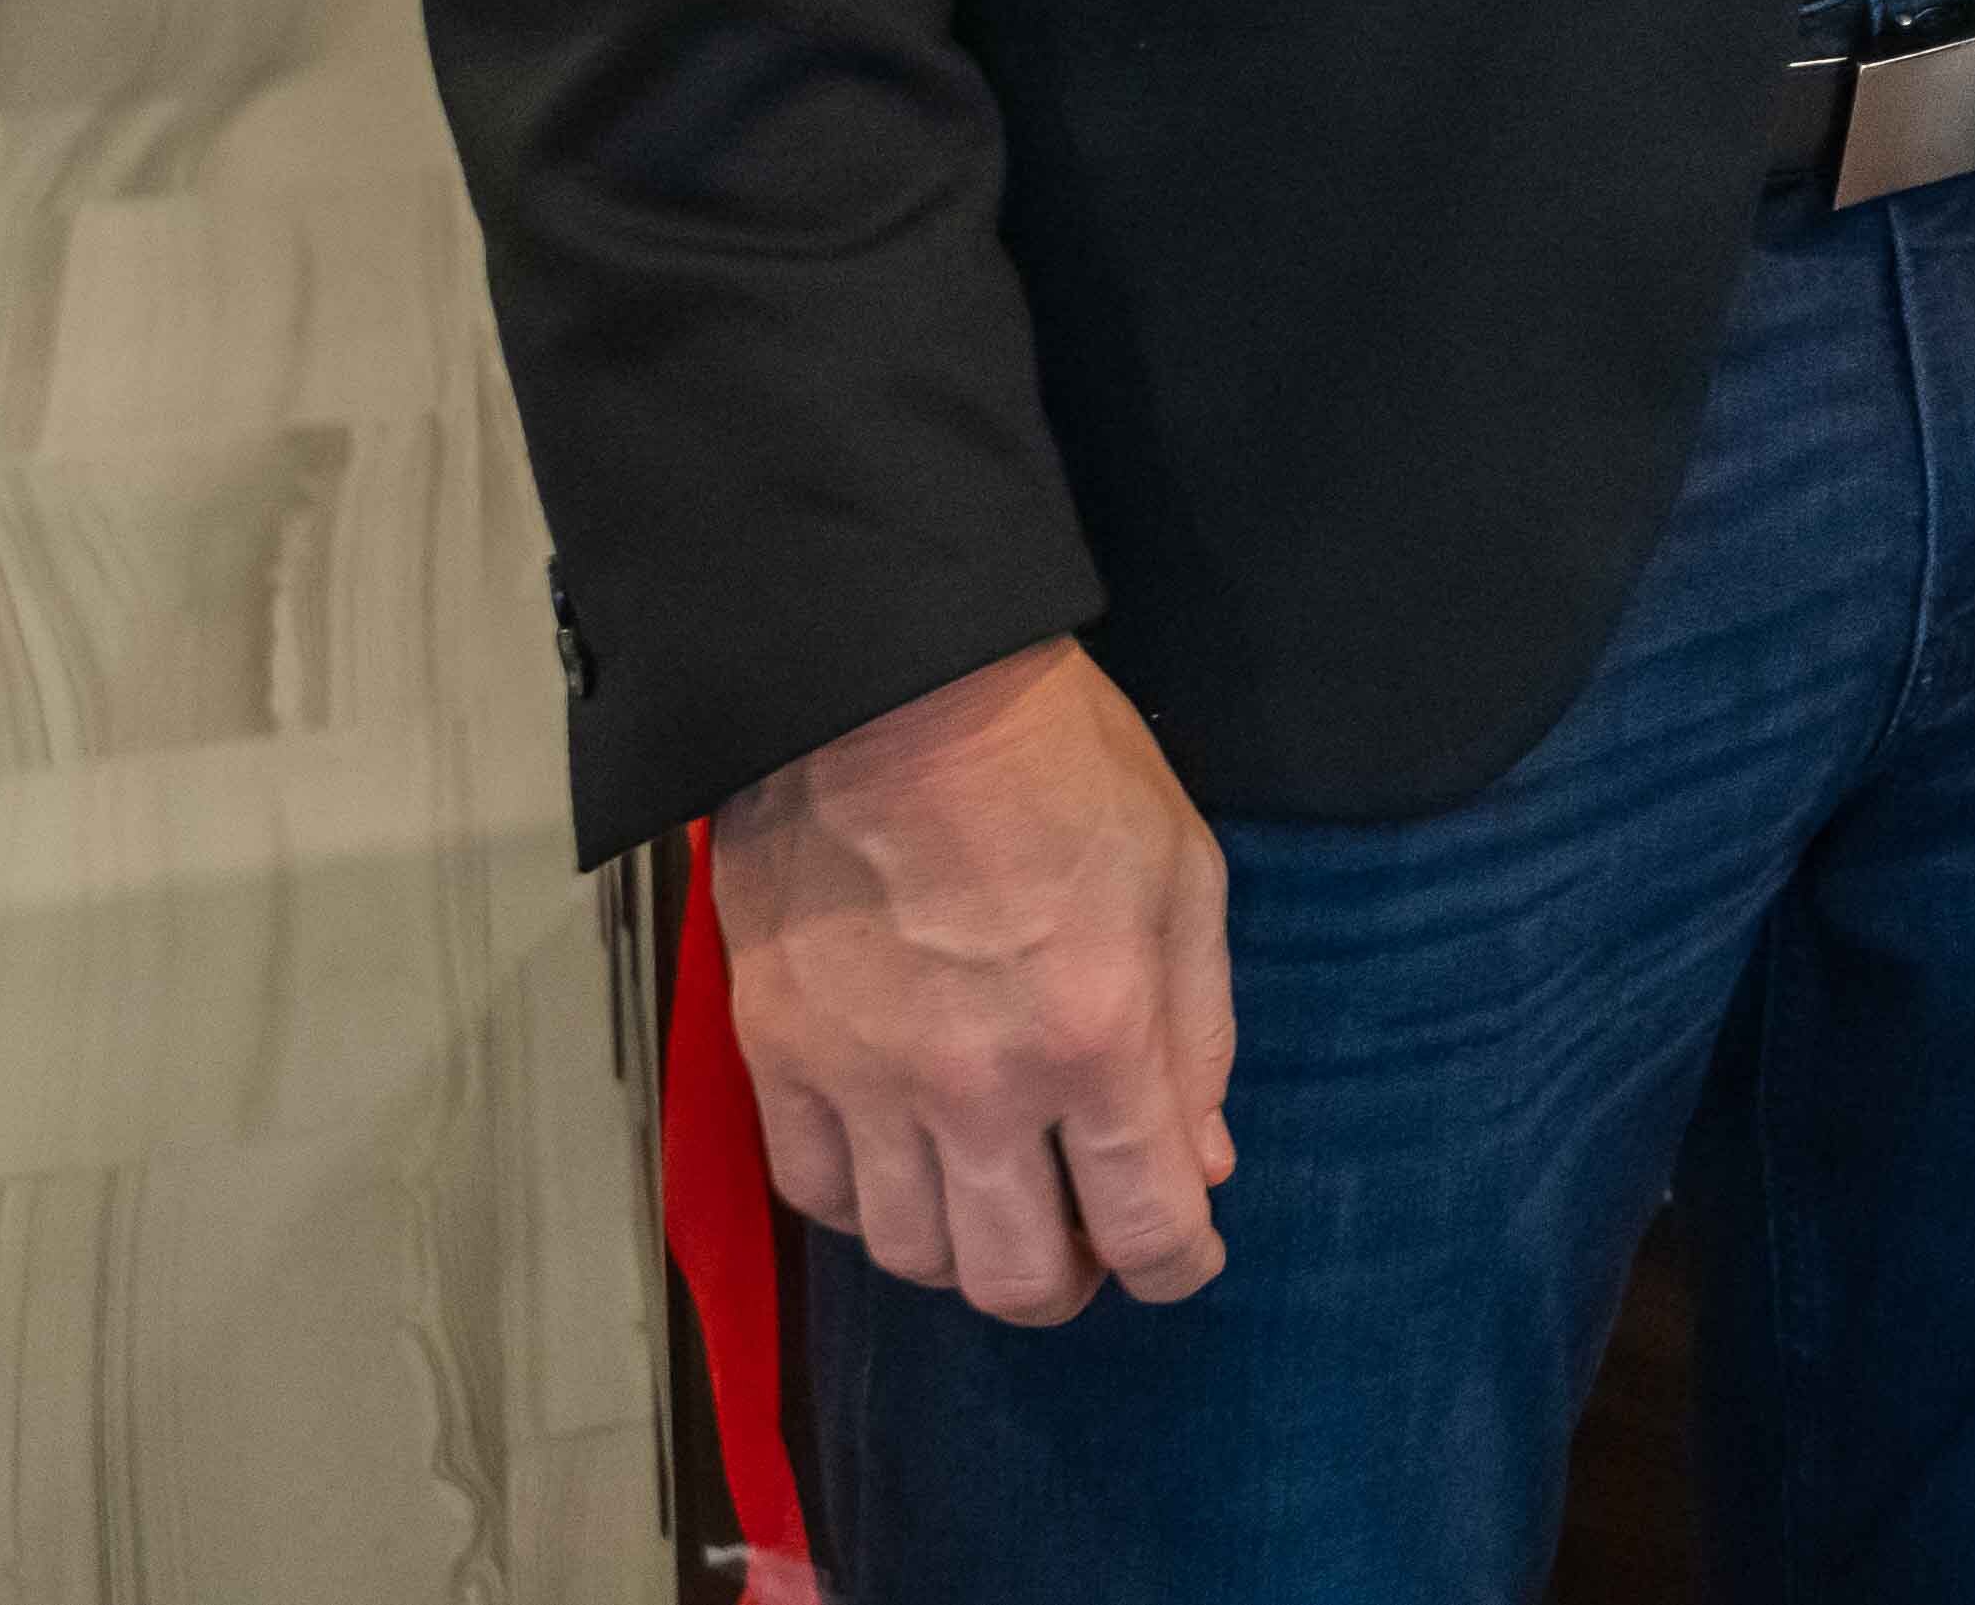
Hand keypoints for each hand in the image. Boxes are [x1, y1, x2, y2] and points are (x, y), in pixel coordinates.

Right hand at [708, 635, 1241, 1321]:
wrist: (888, 690)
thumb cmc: (1059, 762)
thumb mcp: (1182, 875)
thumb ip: (1198, 1032)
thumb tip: (1199, 1163)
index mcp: (1096, 1035)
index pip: (1147, 1225)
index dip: (1178, 1265)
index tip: (1182, 1256)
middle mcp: (976, 1084)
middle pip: (1016, 1280)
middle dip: (1070, 1284)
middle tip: (1086, 1245)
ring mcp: (863, 1080)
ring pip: (909, 1257)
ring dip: (966, 1254)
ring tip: (996, 1204)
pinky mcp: (775, 1057)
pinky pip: (815, 1196)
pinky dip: (866, 1207)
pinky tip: (904, 1165)